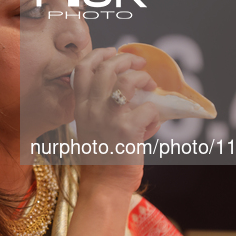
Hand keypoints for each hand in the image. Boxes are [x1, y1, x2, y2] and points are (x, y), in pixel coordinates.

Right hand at [72, 47, 160, 191]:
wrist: (104, 184)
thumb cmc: (102, 155)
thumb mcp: (91, 125)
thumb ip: (101, 105)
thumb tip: (128, 86)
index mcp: (80, 106)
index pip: (82, 69)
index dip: (98, 54)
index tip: (111, 51)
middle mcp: (91, 108)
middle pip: (107, 68)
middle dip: (126, 59)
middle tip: (138, 63)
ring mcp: (108, 118)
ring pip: (127, 80)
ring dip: (143, 78)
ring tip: (149, 85)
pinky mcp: (127, 129)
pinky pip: (148, 108)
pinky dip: (155, 114)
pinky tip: (152, 124)